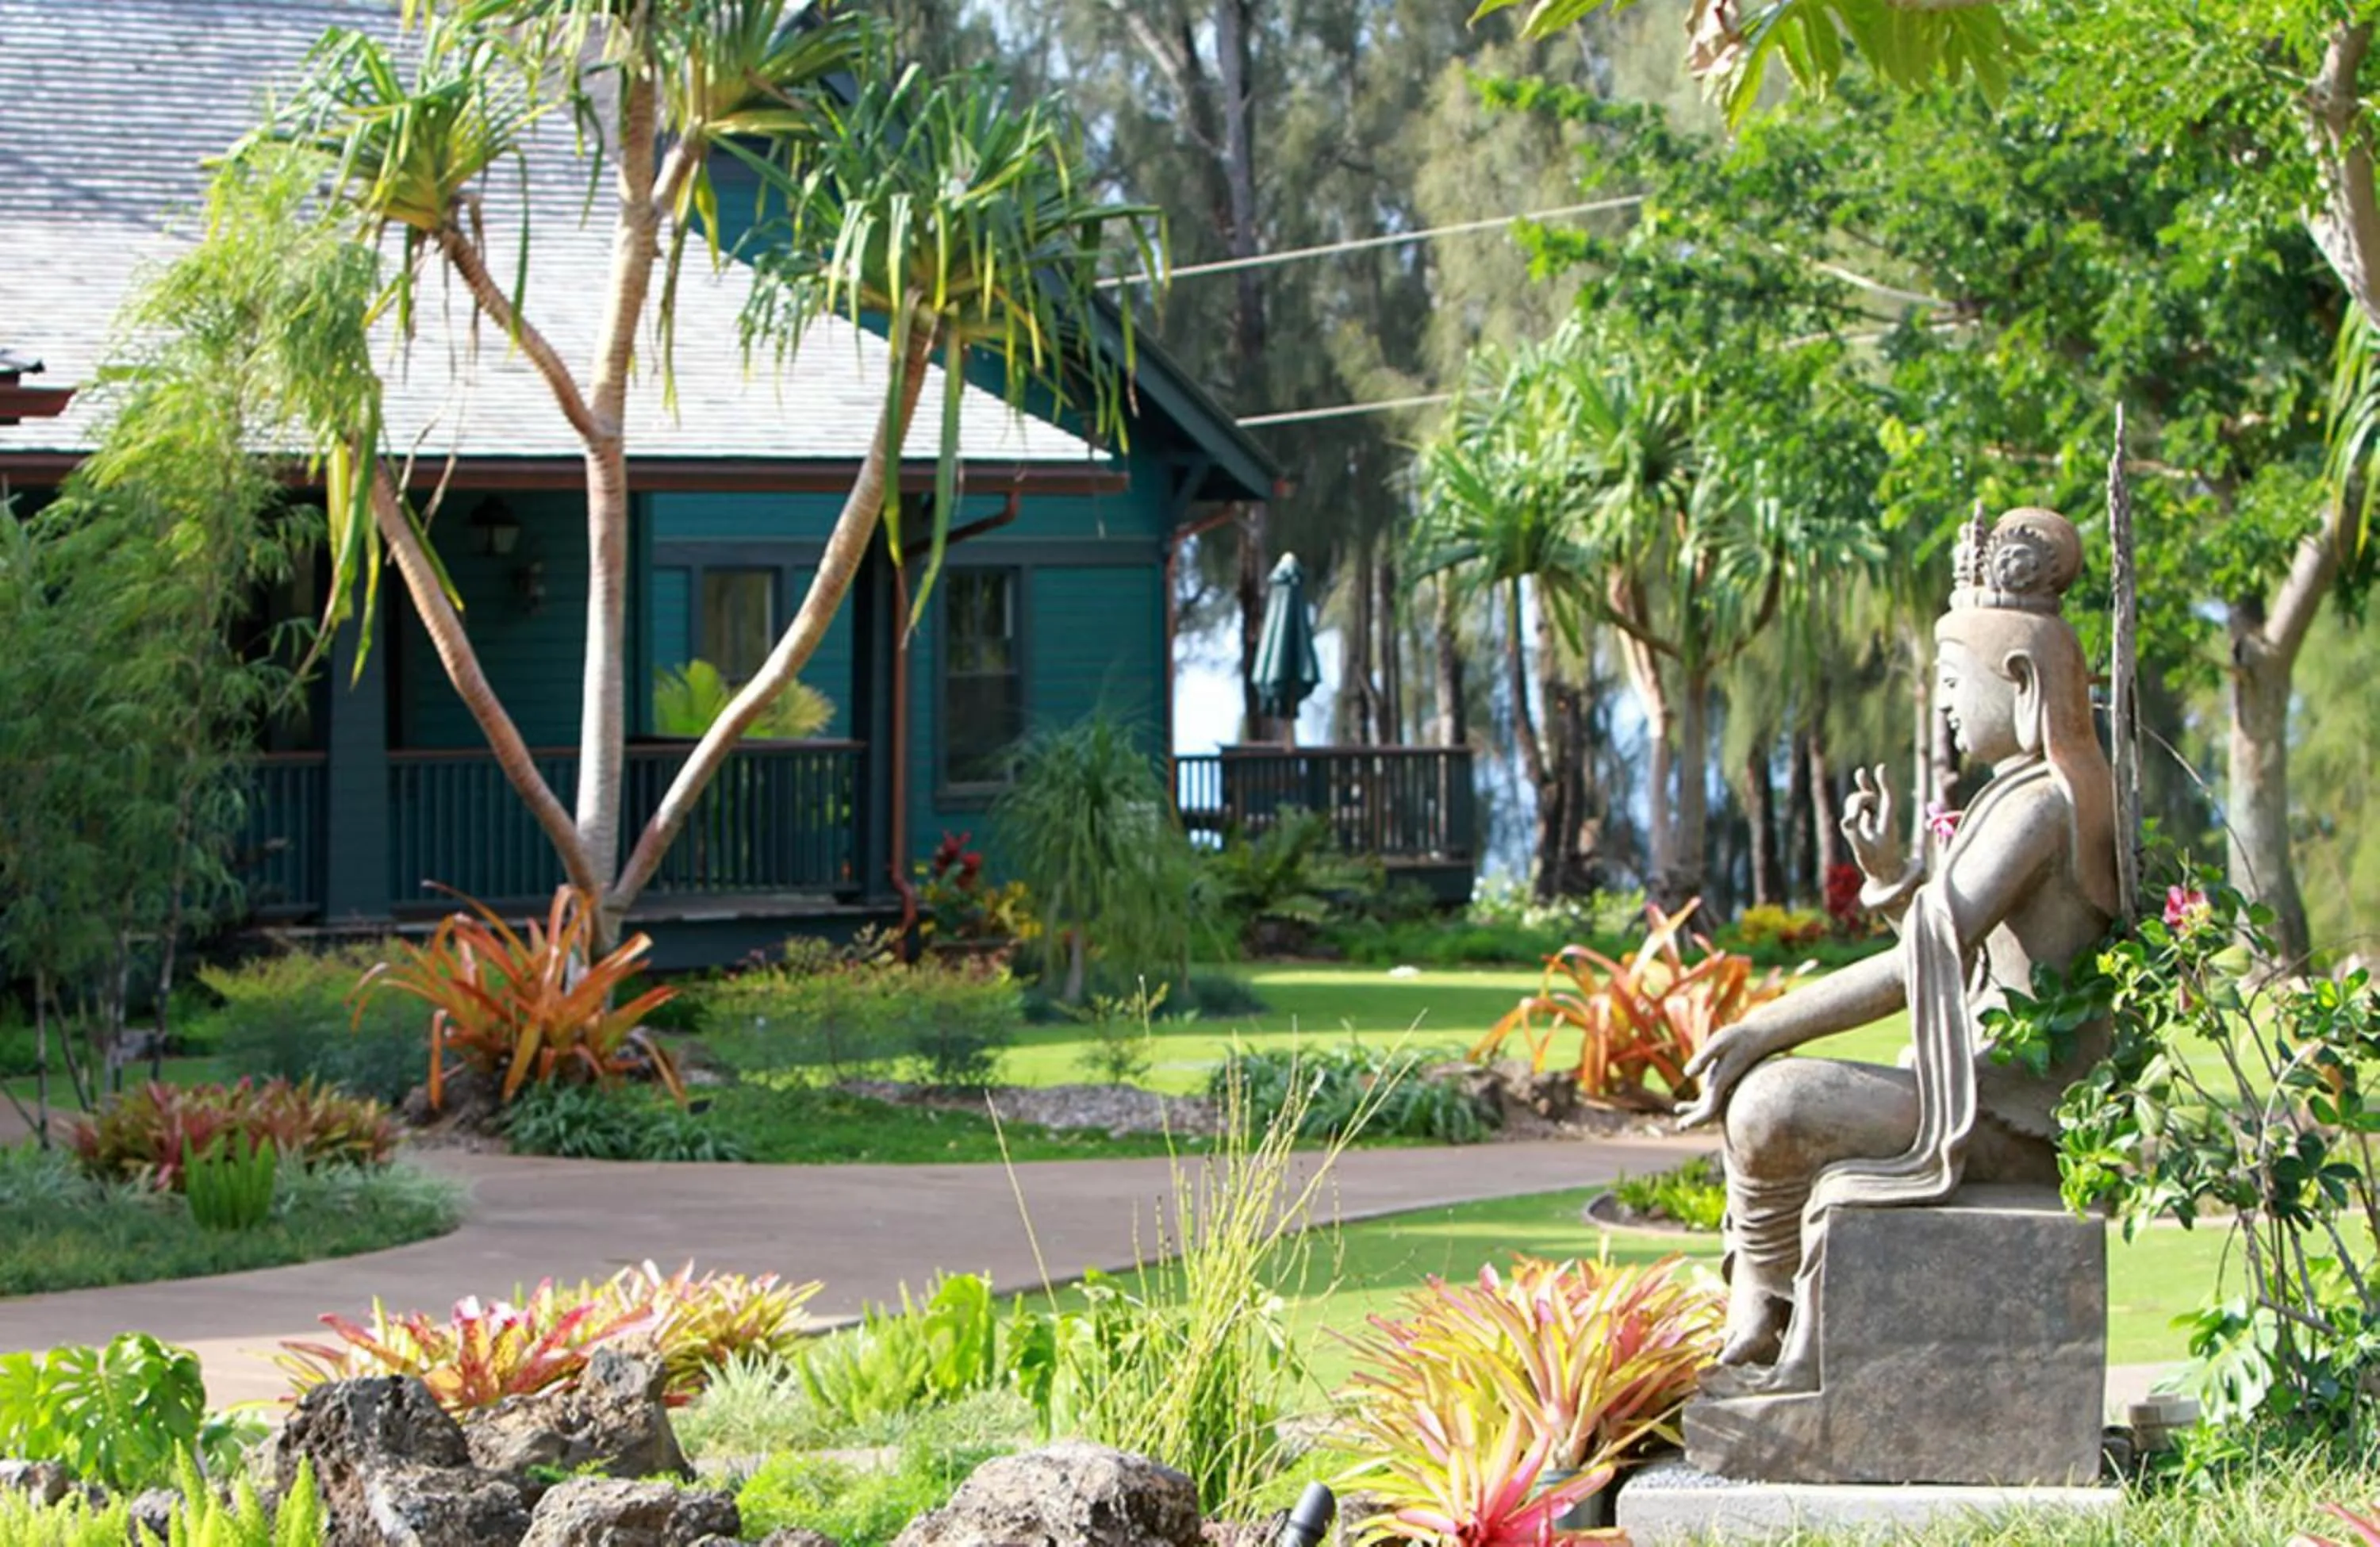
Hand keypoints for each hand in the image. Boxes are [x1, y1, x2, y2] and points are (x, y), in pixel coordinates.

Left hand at [1675, 1019, 1770, 1129]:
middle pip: (1709, 1111)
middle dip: (1694, 1119)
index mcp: (1721, 1081)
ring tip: (1676, 1110)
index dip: (1697, 1118)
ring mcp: (1725, 1084)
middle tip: (1681, 1127)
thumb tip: (1687, 1074)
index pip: (1709, 1108)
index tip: (1684, 1125)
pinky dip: (1699, 1104)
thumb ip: (1704, 1058)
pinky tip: (1686, 1105)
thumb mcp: (1719, 1042)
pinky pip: (1711, 1097)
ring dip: (1694, 1111)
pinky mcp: (1725, 1080)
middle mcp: (1724, 1087)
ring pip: (1709, 1105)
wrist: (1759, 1036)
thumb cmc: (1739, 1037)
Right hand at [1840, 764, 1906, 886]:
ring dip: (1855, 802)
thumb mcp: (1863, 851)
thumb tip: (1845, 820)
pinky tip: (1859, 781)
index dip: (1886, 784)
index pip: (1889, 799)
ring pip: (1864, 801)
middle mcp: (1883, 818)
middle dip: (1861, 795)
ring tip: (1850, 820)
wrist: (1885, 876)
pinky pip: (1861, 806)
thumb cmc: (1877, 865)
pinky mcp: (1868, 823)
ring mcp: (1875, 820)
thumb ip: (1854, 835)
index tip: (1881, 767)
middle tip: (1854, 799)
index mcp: (1888, 824)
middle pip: (1871, 797)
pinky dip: (1855, 802)